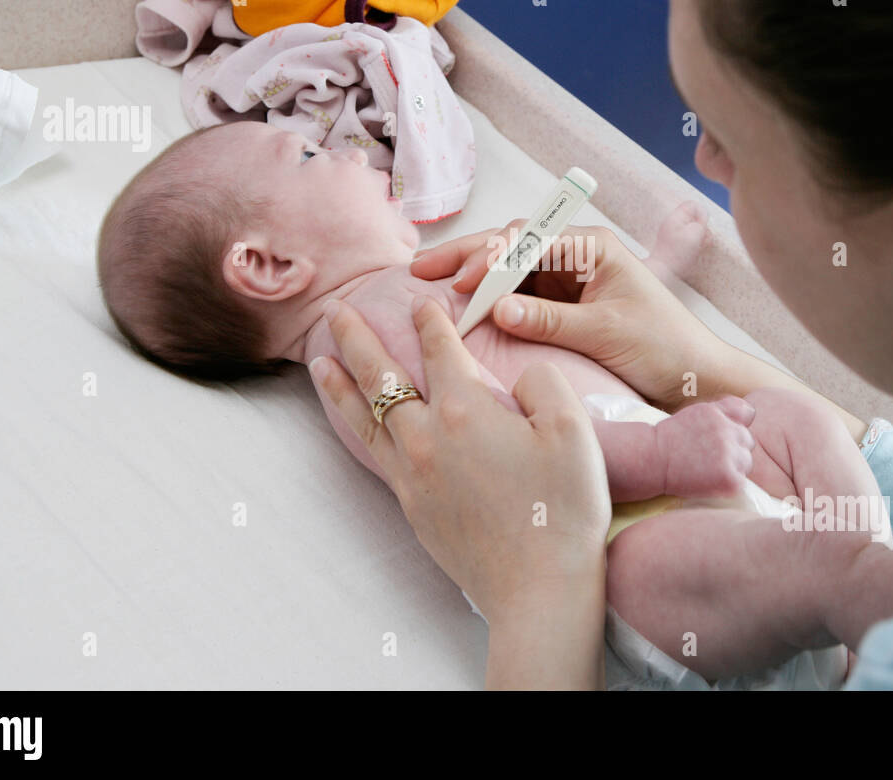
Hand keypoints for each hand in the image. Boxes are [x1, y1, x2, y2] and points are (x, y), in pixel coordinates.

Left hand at [308, 294, 611, 627]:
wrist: (537, 590)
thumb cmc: (561, 510)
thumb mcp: (572, 430)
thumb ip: (542, 382)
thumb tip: (516, 375)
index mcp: (465, 410)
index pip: (438, 349)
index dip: (429, 321)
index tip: (420, 302)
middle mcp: (427, 437)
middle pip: (382, 375)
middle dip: (358, 337)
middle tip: (338, 309)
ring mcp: (413, 475)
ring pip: (365, 417)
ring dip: (341, 384)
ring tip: (320, 361)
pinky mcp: (412, 507)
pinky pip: (376, 454)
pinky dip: (358, 428)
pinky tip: (358, 423)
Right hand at [409, 222, 722, 412]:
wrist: (694, 377)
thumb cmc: (664, 347)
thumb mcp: (606, 332)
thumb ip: (550, 321)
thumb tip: (498, 310)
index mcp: (592, 247)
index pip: (528, 241)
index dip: (490, 259)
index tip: (462, 283)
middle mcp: (575, 256)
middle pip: (510, 246)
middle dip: (466, 257)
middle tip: (420, 270)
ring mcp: (566, 280)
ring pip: (507, 271)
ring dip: (470, 278)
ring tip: (427, 284)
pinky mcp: (560, 306)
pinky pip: (516, 297)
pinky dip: (487, 301)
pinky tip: (460, 307)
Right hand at [653, 397, 755, 497]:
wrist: (651, 462)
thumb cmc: (671, 438)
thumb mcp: (696, 412)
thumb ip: (724, 408)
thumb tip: (751, 413)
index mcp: (720, 413)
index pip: (747, 416)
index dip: (735, 426)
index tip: (718, 435)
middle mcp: (728, 431)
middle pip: (747, 442)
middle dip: (734, 448)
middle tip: (708, 457)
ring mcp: (730, 456)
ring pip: (746, 463)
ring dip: (733, 467)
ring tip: (707, 470)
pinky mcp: (730, 479)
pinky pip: (740, 482)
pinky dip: (727, 485)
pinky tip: (708, 482)